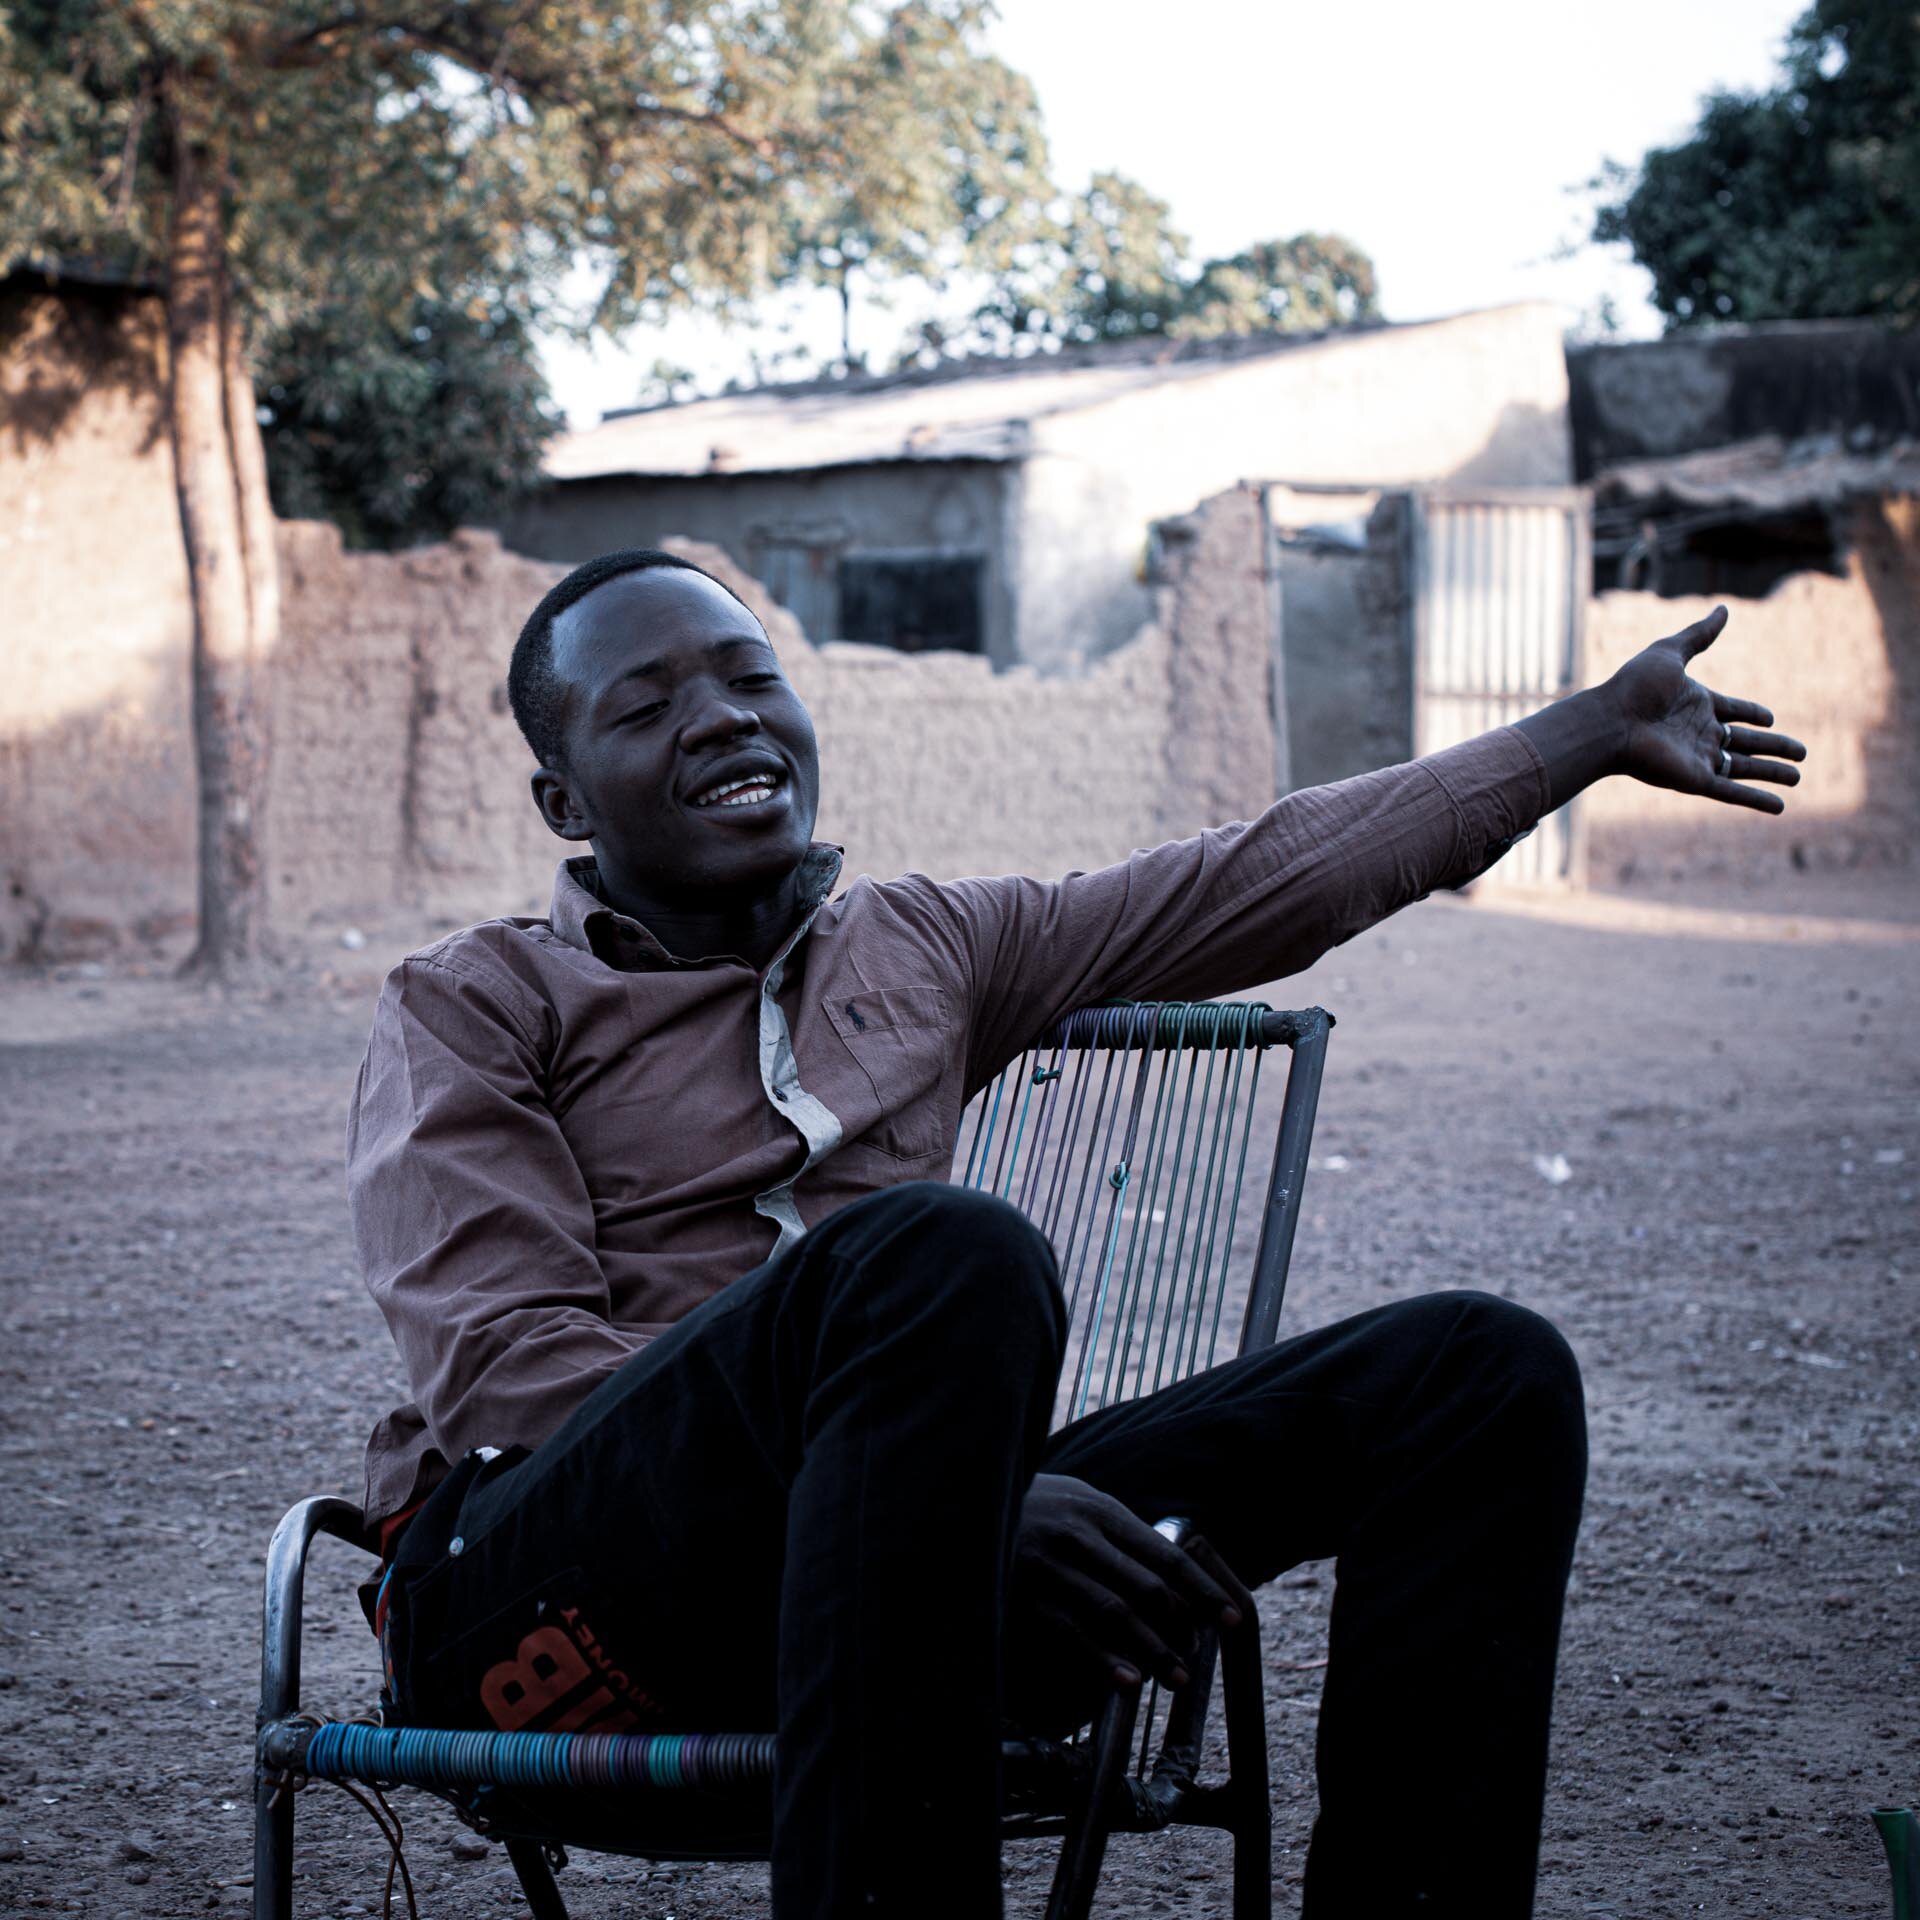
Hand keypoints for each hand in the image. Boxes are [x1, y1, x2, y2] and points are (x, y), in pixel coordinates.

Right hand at [1012, 1473, 1252, 1692]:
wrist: (962, 1503)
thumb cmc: (1032, 1507)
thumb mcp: (1076, 1502)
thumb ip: (1116, 1531)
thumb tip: (1171, 1565)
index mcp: (1101, 1511)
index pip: (1167, 1554)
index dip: (1204, 1590)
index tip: (1232, 1619)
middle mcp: (1080, 1535)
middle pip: (1148, 1587)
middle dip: (1182, 1627)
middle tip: (1198, 1657)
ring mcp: (1052, 1565)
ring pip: (1116, 1613)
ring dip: (1152, 1650)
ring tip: (1176, 1678)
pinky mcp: (1025, 1595)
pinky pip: (1073, 1631)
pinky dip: (1103, 1659)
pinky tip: (1126, 1681)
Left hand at [1605, 606, 1805, 812]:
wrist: (1610, 721)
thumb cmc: (1634, 687)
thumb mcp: (1671, 652)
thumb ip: (1700, 635)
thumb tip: (1724, 608)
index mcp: (1697, 704)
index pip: (1733, 711)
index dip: (1752, 714)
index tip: (1770, 719)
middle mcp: (1700, 733)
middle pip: (1746, 742)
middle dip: (1774, 747)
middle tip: (1801, 753)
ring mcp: (1699, 758)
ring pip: (1746, 768)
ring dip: (1772, 773)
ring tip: (1798, 776)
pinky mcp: (1696, 779)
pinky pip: (1733, 792)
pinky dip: (1756, 800)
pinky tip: (1780, 807)